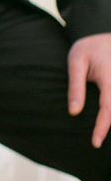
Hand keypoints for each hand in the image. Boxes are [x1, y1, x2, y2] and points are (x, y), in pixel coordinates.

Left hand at [67, 33, 110, 147]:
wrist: (104, 34)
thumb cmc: (87, 49)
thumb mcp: (75, 62)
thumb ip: (75, 87)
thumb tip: (74, 113)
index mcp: (109, 77)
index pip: (108, 108)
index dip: (102, 127)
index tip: (95, 143)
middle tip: (98, 146)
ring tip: (101, 135)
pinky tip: (107, 120)